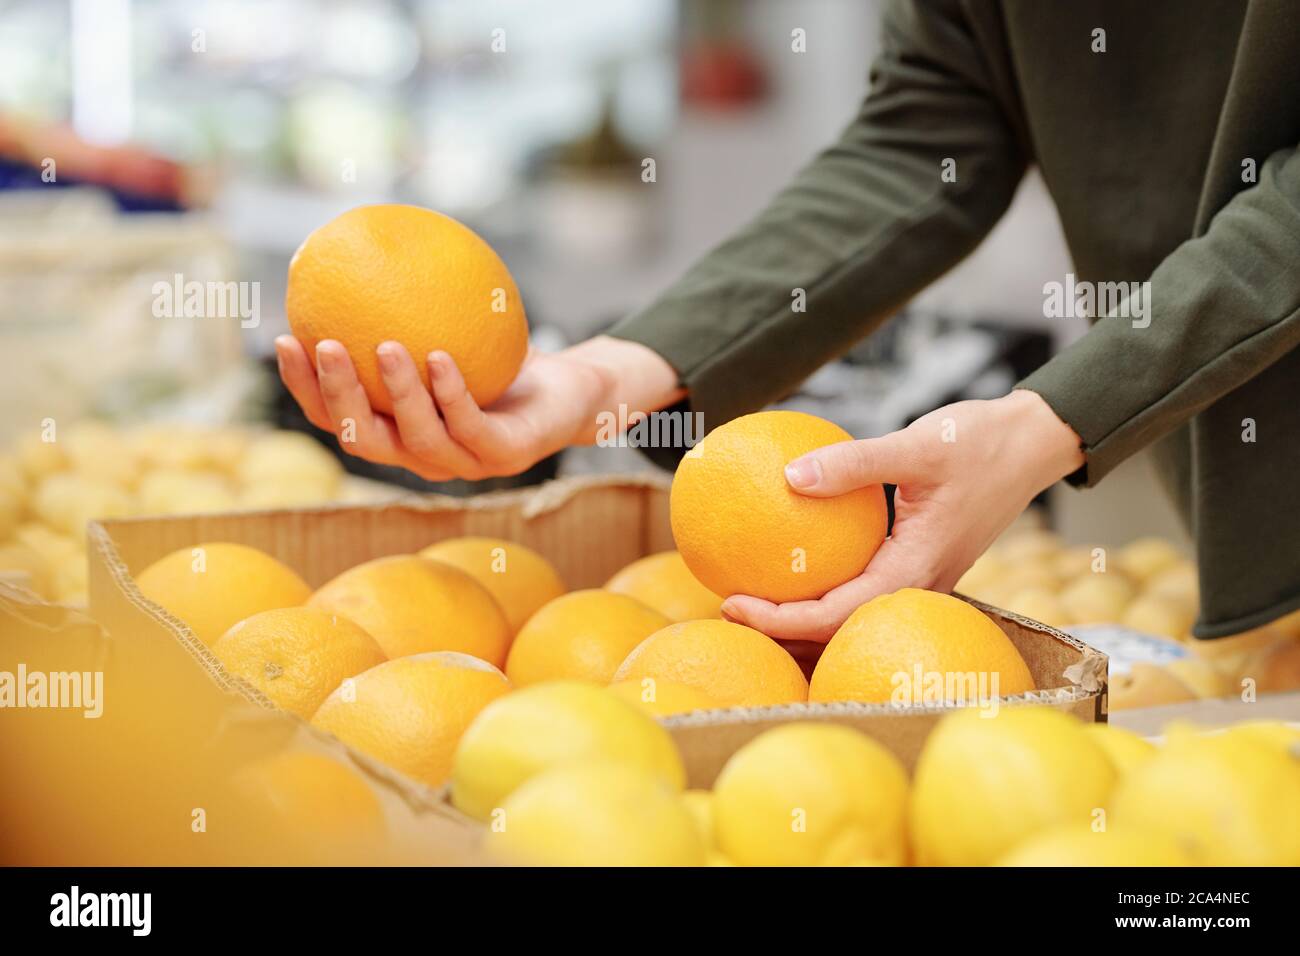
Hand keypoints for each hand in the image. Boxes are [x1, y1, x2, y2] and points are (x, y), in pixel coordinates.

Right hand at [275, 334, 681, 481]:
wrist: (573, 391)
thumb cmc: (501, 358)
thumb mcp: (449, 326)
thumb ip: (404, 306)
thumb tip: (354, 246)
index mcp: (398, 432)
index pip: (337, 418)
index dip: (305, 387)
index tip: (283, 338)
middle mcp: (424, 456)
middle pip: (364, 439)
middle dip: (336, 395)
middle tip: (321, 343)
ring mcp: (466, 463)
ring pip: (416, 438)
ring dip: (396, 391)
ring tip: (383, 345)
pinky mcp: (506, 456)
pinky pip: (471, 424)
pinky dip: (450, 391)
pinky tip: (437, 355)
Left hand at [721, 390, 1084, 642]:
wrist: (1036, 442)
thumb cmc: (981, 441)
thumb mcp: (916, 444)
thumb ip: (854, 464)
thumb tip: (788, 475)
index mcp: (915, 570)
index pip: (833, 615)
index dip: (778, 619)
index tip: (732, 603)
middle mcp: (920, 587)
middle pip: (837, 630)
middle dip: (780, 630)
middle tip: (727, 607)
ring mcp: (923, 580)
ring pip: (853, 616)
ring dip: (802, 617)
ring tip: (752, 599)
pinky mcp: (922, 564)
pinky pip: (867, 590)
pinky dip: (828, 590)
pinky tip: (798, 566)